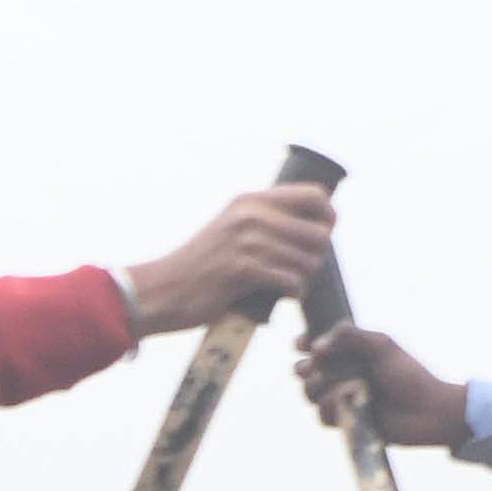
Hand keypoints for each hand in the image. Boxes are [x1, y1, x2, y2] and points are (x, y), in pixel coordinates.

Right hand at [120, 186, 341, 332]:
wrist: (163, 289)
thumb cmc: (203, 266)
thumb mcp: (232, 229)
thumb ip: (266, 221)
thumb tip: (317, 227)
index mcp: (251, 200)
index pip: (315, 195)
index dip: (328, 218)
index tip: (319, 239)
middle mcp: (251, 214)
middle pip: (319, 232)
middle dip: (318, 256)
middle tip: (302, 270)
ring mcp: (246, 240)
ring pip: (308, 260)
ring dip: (305, 278)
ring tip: (289, 284)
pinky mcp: (242, 269)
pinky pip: (292, 280)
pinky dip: (293, 292)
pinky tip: (282, 295)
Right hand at [298, 322, 469, 447]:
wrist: (428, 411)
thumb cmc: (409, 375)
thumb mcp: (382, 345)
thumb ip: (349, 336)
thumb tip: (315, 347)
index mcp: (350, 352)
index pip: (315, 344)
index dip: (303, 343)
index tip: (300, 344)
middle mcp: (342, 373)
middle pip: (304, 369)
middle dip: (305, 368)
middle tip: (316, 367)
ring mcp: (342, 398)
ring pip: (309, 393)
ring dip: (319, 388)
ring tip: (342, 387)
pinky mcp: (346, 421)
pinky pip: (322, 416)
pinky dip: (330, 408)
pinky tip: (346, 404)